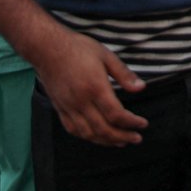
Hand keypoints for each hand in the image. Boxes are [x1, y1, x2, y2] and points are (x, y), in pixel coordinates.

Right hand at [33, 29, 147, 145]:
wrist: (47, 49)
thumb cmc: (78, 49)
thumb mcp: (106, 56)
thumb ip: (124, 74)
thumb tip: (142, 88)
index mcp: (95, 87)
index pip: (116, 114)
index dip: (131, 123)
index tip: (143, 124)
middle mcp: (80, 101)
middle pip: (103, 129)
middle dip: (122, 137)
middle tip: (136, 139)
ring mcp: (68, 107)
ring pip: (87, 133)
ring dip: (106, 141)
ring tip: (121, 142)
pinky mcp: (59, 108)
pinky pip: (73, 129)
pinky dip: (87, 136)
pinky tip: (97, 137)